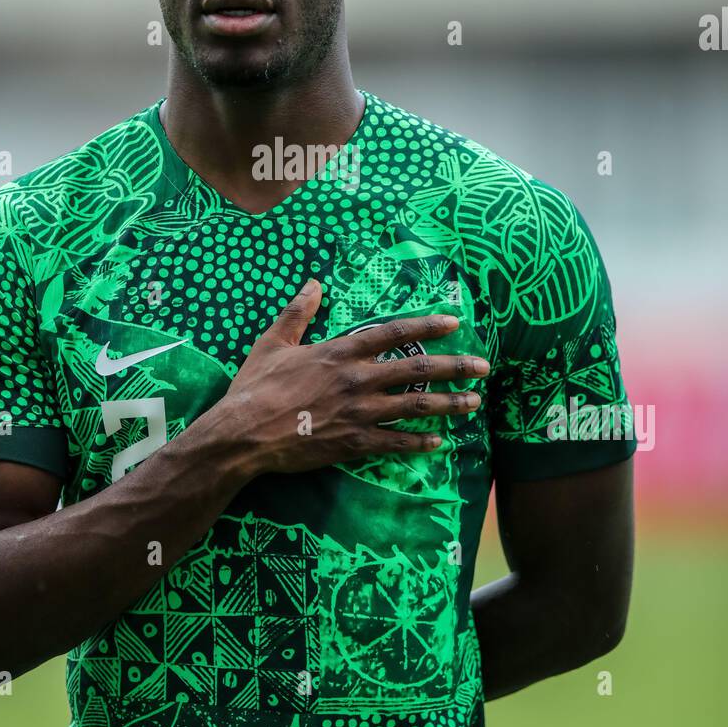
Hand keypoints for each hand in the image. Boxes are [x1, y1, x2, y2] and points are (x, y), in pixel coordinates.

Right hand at [214, 279, 489, 475]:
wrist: (244, 433)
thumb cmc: (256, 386)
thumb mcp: (273, 341)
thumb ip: (298, 312)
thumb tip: (313, 283)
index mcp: (340, 352)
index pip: (394, 333)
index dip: (426, 327)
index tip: (454, 323)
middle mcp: (357, 379)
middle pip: (416, 370)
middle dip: (455, 367)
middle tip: (483, 367)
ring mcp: (359, 413)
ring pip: (414, 406)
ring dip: (448, 404)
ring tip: (473, 403)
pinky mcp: (353, 443)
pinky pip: (394, 443)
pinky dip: (418, 441)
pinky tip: (438, 441)